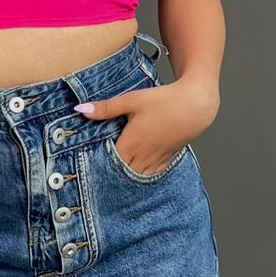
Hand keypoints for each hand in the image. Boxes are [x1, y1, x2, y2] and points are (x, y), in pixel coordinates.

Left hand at [72, 77, 218, 176]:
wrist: (195, 105)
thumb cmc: (164, 100)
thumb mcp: (132, 100)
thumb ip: (106, 108)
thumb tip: (80, 110)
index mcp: (131, 143)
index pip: (109, 163)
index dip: (98, 165)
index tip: (87, 164)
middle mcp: (143, 156)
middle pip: (121, 174)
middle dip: (110, 173)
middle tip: (97, 172)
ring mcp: (157, 159)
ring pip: (136, 176)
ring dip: (126, 176)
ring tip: (114, 175)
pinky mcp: (167, 158)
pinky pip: (152, 174)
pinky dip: (142, 175)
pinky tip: (137, 172)